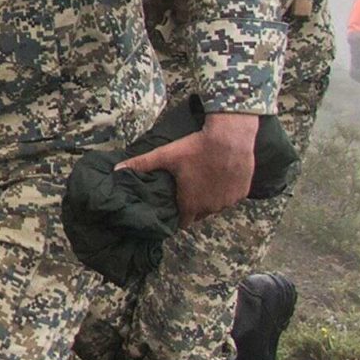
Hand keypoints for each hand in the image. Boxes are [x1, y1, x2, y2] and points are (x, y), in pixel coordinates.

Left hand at [121, 110, 259, 226]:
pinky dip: (226, 190)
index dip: (176, 216)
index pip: (182, 222)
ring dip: (210, 198)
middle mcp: (211, 208)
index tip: (173, 207)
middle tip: (186, 191)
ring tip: (203, 182)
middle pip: (199, 214)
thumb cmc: (196, 148)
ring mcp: (228, 202)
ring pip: (216, 206)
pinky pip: (231, 197)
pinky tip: (220, 177)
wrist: (230, 137)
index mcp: (191, 204)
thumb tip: (117, 170)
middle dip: (192, 206)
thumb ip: (141, 164)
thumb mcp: (166, 155)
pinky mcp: (242, 192)